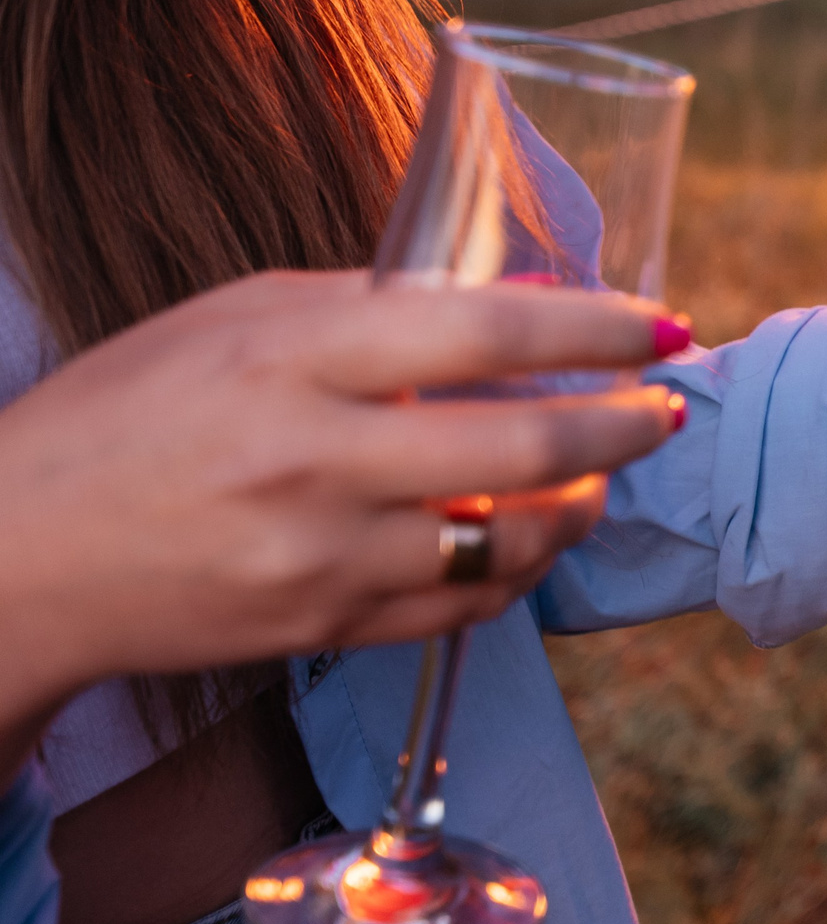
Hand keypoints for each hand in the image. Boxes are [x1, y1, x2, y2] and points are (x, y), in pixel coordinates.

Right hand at [0, 271, 686, 722]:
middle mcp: (315, 460)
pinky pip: (464, 607)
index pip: (482, 335)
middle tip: (665, 407)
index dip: (593, 331)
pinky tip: (531, 533)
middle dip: (622, 427)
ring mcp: (322, 557)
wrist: (21, 555)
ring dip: (580, 504)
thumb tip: (521, 293)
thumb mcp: (240, 319)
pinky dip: (517, 570)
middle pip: (522, 451)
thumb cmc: (132, 410)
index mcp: (293, 357)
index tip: (662, 325)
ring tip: (598, 472)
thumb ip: (379, 304)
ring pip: (510, 544)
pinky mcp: (324, 631)